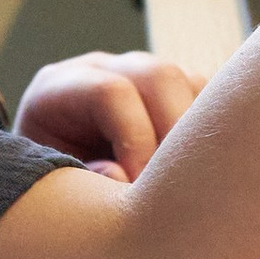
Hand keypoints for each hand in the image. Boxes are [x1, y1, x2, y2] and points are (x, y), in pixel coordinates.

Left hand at [13, 48, 202, 183]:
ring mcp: (141, 76)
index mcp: (60, 87)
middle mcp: (105, 69)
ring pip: (192, 84)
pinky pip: (209, 100)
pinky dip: (211, 135)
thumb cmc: (48, 186)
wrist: (51, 180)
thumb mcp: (50, 186)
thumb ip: (83, 180)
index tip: (140, 188)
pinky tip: (198, 173)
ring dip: (199, 136)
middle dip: (177, 135)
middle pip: (160, 75)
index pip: (112, 93)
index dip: (135, 141)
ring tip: (188, 184)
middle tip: (176, 188)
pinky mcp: (171, 92)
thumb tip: (121, 175)